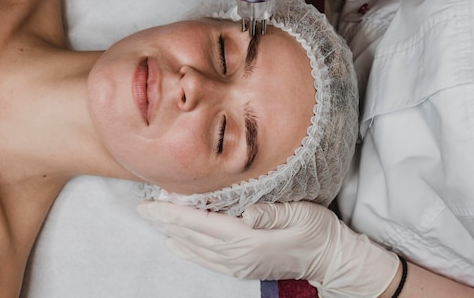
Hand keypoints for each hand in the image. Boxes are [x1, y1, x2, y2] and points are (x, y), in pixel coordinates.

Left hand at [138, 201, 398, 297]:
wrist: (330, 257)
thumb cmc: (316, 230)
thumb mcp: (299, 214)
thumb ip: (272, 213)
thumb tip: (248, 213)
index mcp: (246, 239)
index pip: (200, 223)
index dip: (172, 213)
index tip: (150, 205)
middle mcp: (237, 255)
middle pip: (192, 236)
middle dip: (166, 222)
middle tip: (144, 208)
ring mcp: (238, 264)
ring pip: (196, 248)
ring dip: (174, 233)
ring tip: (156, 221)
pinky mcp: (242, 268)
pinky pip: (207, 261)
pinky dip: (189, 251)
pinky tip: (178, 245)